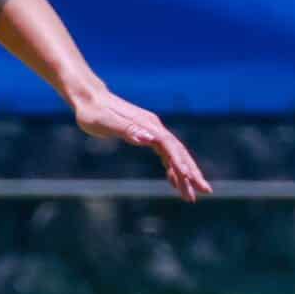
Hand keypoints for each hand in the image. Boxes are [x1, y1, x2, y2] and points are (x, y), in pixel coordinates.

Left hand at [70, 88, 214, 202]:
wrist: (88, 98)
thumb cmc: (93, 112)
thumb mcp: (106, 123)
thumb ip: (128, 130)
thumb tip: (148, 139)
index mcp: (148, 125)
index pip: (171, 146)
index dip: (181, 163)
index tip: (189, 179)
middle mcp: (154, 127)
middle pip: (179, 152)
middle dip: (192, 172)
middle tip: (205, 191)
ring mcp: (151, 131)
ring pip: (174, 155)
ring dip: (184, 174)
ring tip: (190, 195)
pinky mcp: (146, 134)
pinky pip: (164, 154)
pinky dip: (171, 168)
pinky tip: (174, 181)